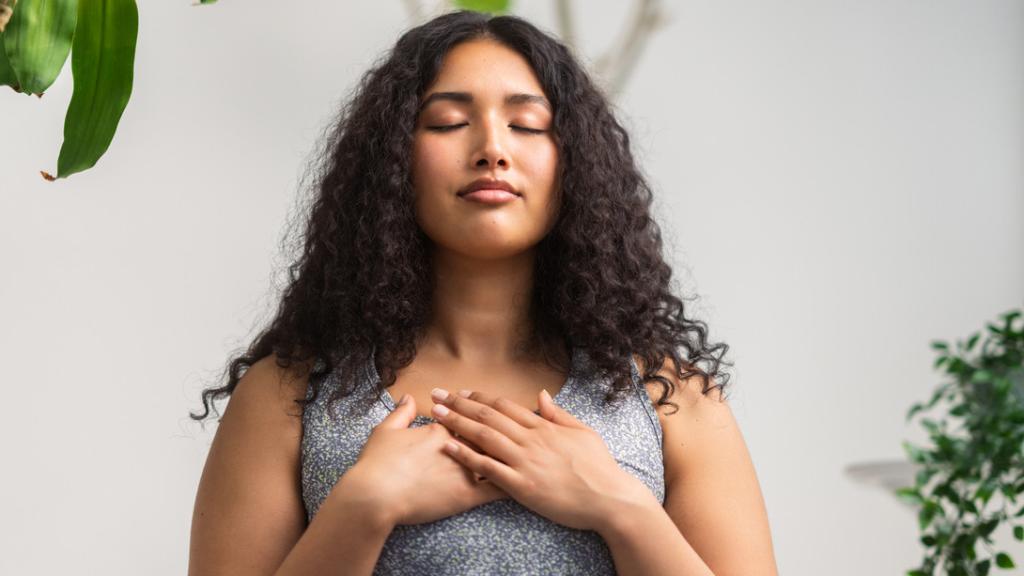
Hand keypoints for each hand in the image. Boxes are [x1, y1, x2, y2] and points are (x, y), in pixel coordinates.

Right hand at [334, 394, 508, 525]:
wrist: (375, 495)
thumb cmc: (376, 464)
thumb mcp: (385, 431)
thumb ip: (401, 413)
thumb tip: (410, 398)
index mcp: (441, 430)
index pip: (468, 418)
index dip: (478, 415)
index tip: (488, 413)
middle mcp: (458, 447)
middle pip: (488, 434)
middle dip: (504, 431)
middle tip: (519, 430)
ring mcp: (465, 470)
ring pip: (497, 458)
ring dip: (513, 455)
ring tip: (529, 452)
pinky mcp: (466, 495)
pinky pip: (496, 488)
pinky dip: (512, 483)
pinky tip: (525, 482)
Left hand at [429, 387, 657, 531]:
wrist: (609, 498)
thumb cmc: (599, 467)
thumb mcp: (583, 432)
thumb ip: (558, 414)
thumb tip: (541, 395)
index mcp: (544, 427)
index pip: (505, 406)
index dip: (480, 398)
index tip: (461, 393)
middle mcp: (531, 440)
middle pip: (488, 416)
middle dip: (459, 404)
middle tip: (437, 395)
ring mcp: (525, 462)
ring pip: (484, 436)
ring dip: (457, 423)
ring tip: (435, 414)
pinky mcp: (522, 486)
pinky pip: (488, 468)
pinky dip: (465, 456)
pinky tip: (447, 447)